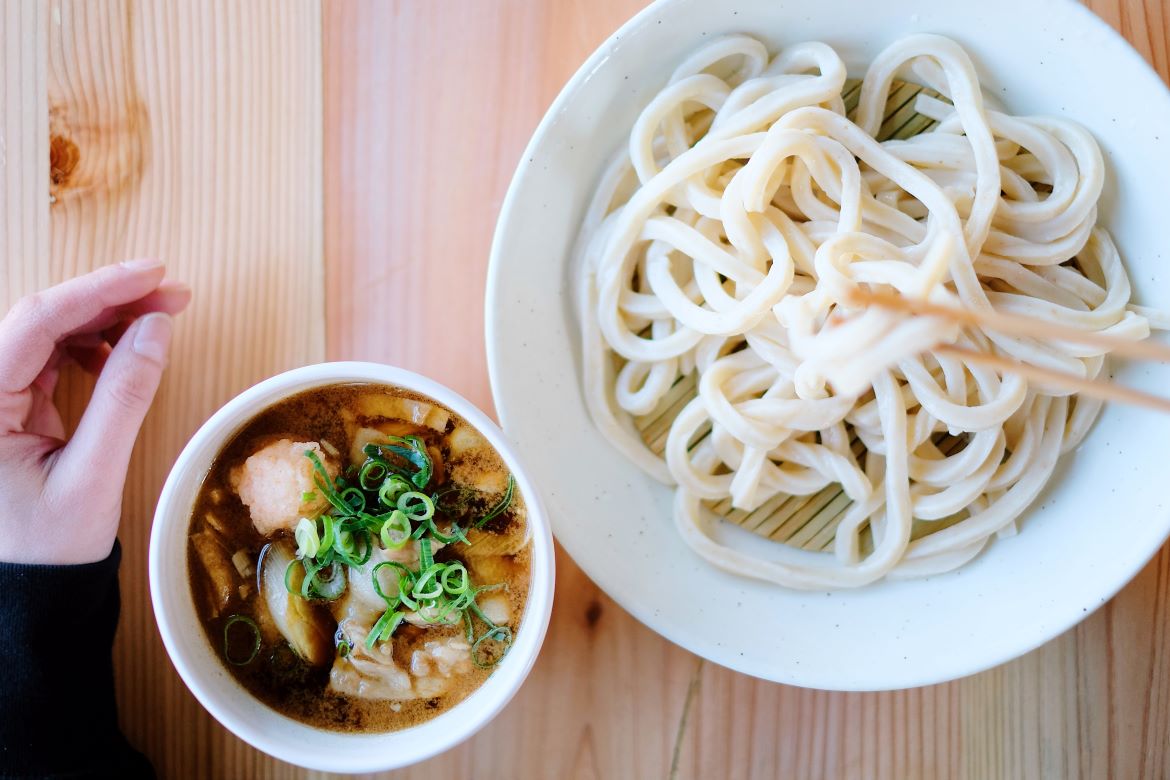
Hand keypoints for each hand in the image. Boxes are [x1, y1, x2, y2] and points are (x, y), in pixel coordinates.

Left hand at [0, 260, 190, 563]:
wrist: (26, 593)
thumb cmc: (49, 547)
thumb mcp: (93, 474)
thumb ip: (125, 396)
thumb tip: (156, 327)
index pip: (34, 322)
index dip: (98, 289)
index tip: (154, 274)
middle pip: (38, 319)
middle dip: (108, 300)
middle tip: (173, 294)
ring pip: (45, 334)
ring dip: (103, 320)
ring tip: (159, 318)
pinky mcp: (6, 408)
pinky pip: (48, 358)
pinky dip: (90, 346)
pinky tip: (124, 349)